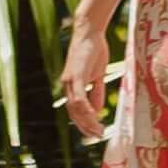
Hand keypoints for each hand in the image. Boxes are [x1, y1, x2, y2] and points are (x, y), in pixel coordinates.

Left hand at [57, 12, 111, 141]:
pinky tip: (95, 116)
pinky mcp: (75, 75)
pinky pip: (79, 97)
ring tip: (99, 130)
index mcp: (72, 86)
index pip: (75, 111)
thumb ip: (96, 92)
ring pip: (76, 108)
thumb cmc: (94, 50)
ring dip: (88, 121)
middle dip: (86, 127)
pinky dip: (86, 109)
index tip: (95, 133)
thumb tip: (97, 111)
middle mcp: (67, 85)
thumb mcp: (98, 75)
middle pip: (74, 113)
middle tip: (98, 136)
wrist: (90, 31)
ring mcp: (70, 81)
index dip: (84, 123)